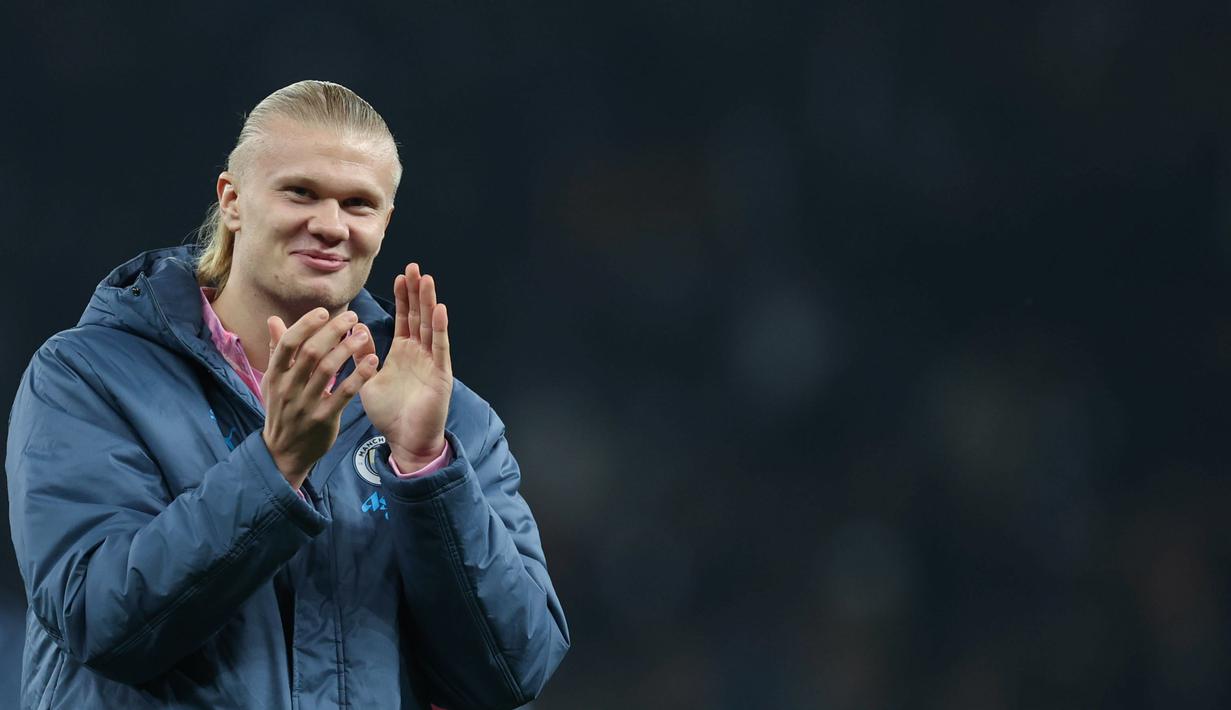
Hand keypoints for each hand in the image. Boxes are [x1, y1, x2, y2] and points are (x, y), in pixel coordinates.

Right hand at [261, 308, 378, 487]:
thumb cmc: (282, 410)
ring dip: (348, 348)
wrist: (284, 452)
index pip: (288, 343)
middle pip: (312, 352)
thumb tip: (273, 319)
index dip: (306, 325)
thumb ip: (277, 350)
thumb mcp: (273, 382)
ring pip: (329, 369)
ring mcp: (306, 404)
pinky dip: (359, 376)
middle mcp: (289, 387)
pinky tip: (372, 362)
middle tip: (353, 317)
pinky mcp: (324, 418)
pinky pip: (344, 393)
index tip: (324, 312)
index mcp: (275, 375)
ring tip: (364, 335)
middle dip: (333, 330)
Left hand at [361, 263, 453, 470]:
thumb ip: (360, 356)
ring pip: (430, 325)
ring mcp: (432, 361)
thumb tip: (352, 332)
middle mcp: (419, 353)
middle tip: (414, 267)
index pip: (405, 318)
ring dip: (428, 302)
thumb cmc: (389, 414)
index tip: (399, 275)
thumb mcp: (367, 380)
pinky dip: (439, 328)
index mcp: (403, 353)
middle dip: (417, 292)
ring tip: (426, 279)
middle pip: (419, 316)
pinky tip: (439, 309)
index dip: (403, 297)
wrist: (405, 441)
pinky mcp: (440, 374)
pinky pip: (439, 347)